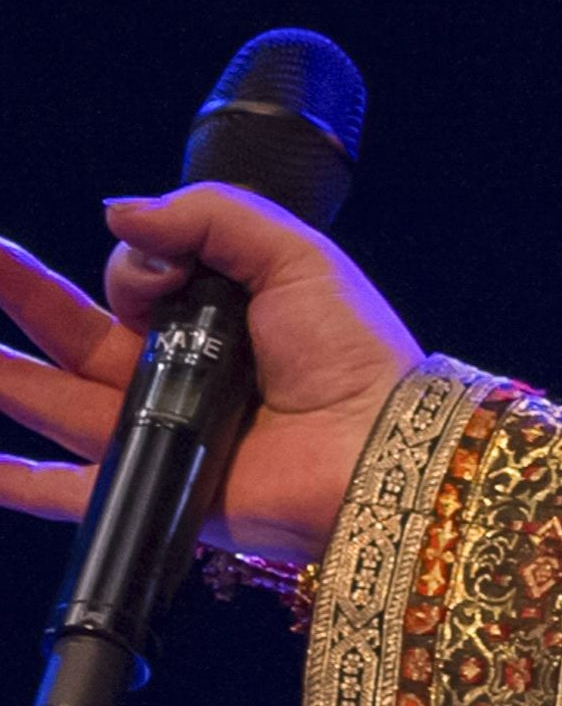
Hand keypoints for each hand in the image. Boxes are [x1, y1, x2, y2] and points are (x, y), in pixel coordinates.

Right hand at [0, 188, 428, 562]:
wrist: (381, 446)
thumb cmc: (356, 355)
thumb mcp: (295, 255)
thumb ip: (212, 217)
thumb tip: (117, 211)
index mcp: (213, 320)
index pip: (134, 283)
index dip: (134, 268)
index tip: (164, 272)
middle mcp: (180, 374)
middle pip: (72, 332)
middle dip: (20, 294)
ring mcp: (163, 432)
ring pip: (54, 400)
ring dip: (3, 378)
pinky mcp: (159, 488)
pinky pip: (74, 493)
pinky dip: (22, 484)